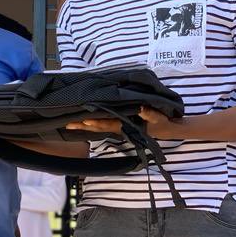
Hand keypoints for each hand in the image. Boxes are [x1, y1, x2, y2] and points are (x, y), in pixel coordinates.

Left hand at [65, 107, 180, 138]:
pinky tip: (83, 119)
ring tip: (69, 122)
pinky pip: (103, 121)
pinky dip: (92, 121)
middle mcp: (118, 126)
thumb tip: (140, 108)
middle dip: (82, 125)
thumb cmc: (162, 123)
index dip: (94, 123)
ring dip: (84, 124)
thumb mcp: (158, 117)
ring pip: (98, 125)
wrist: (168, 129)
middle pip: (97, 126)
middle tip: (66, 124)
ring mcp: (118, 125)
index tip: (82, 121)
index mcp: (125, 125)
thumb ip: (149, 113)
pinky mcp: (120, 122)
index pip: (106, 124)